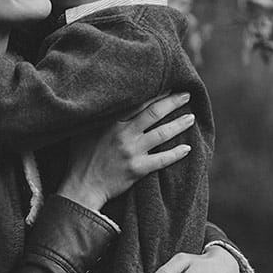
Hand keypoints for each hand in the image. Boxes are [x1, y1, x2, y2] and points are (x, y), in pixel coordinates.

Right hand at [57, 93, 193, 210]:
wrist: (81, 186)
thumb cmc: (81, 157)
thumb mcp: (84, 130)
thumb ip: (98, 116)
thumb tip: (105, 101)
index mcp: (111, 122)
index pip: (138, 102)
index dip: (155, 93)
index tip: (168, 86)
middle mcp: (123, 134)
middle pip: (154, 113)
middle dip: (172, 102)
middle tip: (186, 95)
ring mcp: (131, 152)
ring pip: (162, 134)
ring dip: (179, 125)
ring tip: (191, 118)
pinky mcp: (137, 169)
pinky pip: (162, 160)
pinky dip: (176, 154)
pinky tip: (188, 149)